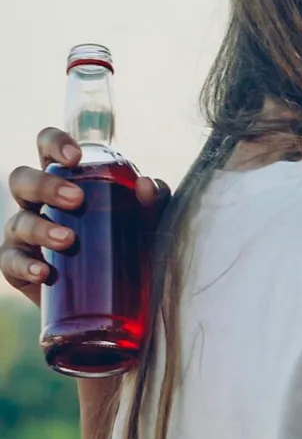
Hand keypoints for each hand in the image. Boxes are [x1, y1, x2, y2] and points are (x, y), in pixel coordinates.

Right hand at [3, 128, 167, 305]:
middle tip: (76, 199)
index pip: (46, 148)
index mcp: (62, 180)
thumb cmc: (121, 245)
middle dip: (46, 186)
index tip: (76, 156)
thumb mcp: (142, 222)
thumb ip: (151, 202)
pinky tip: (44, 271)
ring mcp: (22, 234)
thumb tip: (146, 186)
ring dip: (41, 228)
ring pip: (19, 222)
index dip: (54, 143)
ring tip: (68, 239)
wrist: (110, 295)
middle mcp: (36, 203)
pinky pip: (10, 262)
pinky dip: (26, 265)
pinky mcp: (17, 267)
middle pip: (22, 180)